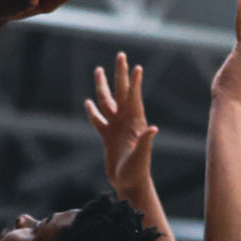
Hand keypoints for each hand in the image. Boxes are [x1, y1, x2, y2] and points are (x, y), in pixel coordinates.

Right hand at [85, 52, 156, 197]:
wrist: (129, 184)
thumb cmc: (137, 172)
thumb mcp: (142, 157)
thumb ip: (146, 142)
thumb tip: (153, 129)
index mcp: (135, 123)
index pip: (134, 98)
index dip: (135, 83)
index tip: (136, 67)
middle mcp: (125, 121)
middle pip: (121, 92)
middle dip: (120, 74)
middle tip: (121, 55)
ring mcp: (116, 128)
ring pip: (107, 102)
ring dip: (103, 86)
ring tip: (99, 70)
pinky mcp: (107, 137)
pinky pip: (98, 120)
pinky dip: (92, 112)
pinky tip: (88, 102)